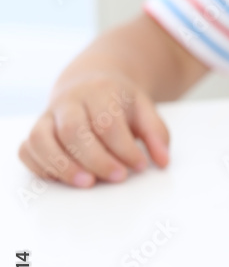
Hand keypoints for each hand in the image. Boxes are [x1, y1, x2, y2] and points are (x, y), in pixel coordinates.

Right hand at [18, 72, 169, 186]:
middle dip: (96, 159)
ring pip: (42, 139)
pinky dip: (40, 166)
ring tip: (87, 183)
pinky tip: (63, 179)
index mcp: (99, 92)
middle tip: (118, 178)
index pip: (107, 123)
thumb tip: (163, 161)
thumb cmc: (120, 102)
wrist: (91, 83)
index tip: (140, 165)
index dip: (124, 148)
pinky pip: (27, 149)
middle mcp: (69, 102)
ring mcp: (48, 116)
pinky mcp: (36, 131)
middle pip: (73, 131)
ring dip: (63, 166)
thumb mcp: (145, 110)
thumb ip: (157, 134)